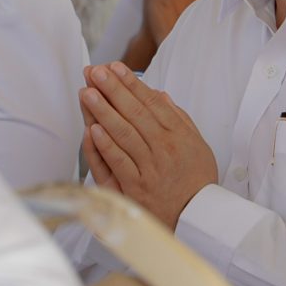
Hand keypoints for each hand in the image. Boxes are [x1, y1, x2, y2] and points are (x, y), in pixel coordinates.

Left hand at [80, 61, 217, 228]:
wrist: (197, 217)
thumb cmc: (196, 180)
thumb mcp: (197, 144)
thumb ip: (178, 118)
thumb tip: (160, 95)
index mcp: (178, 135)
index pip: (151, 102)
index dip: (131, 83)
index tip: (115, 68)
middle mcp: (164, 148)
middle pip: (135, 113)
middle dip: (113, 89)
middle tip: (95, 72)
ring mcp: (149, 167)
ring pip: (123, 134)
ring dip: (103, 111)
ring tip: (88, 93)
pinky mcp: (136, 188)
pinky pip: (119, 163)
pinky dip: (105, 146)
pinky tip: (93, 130)